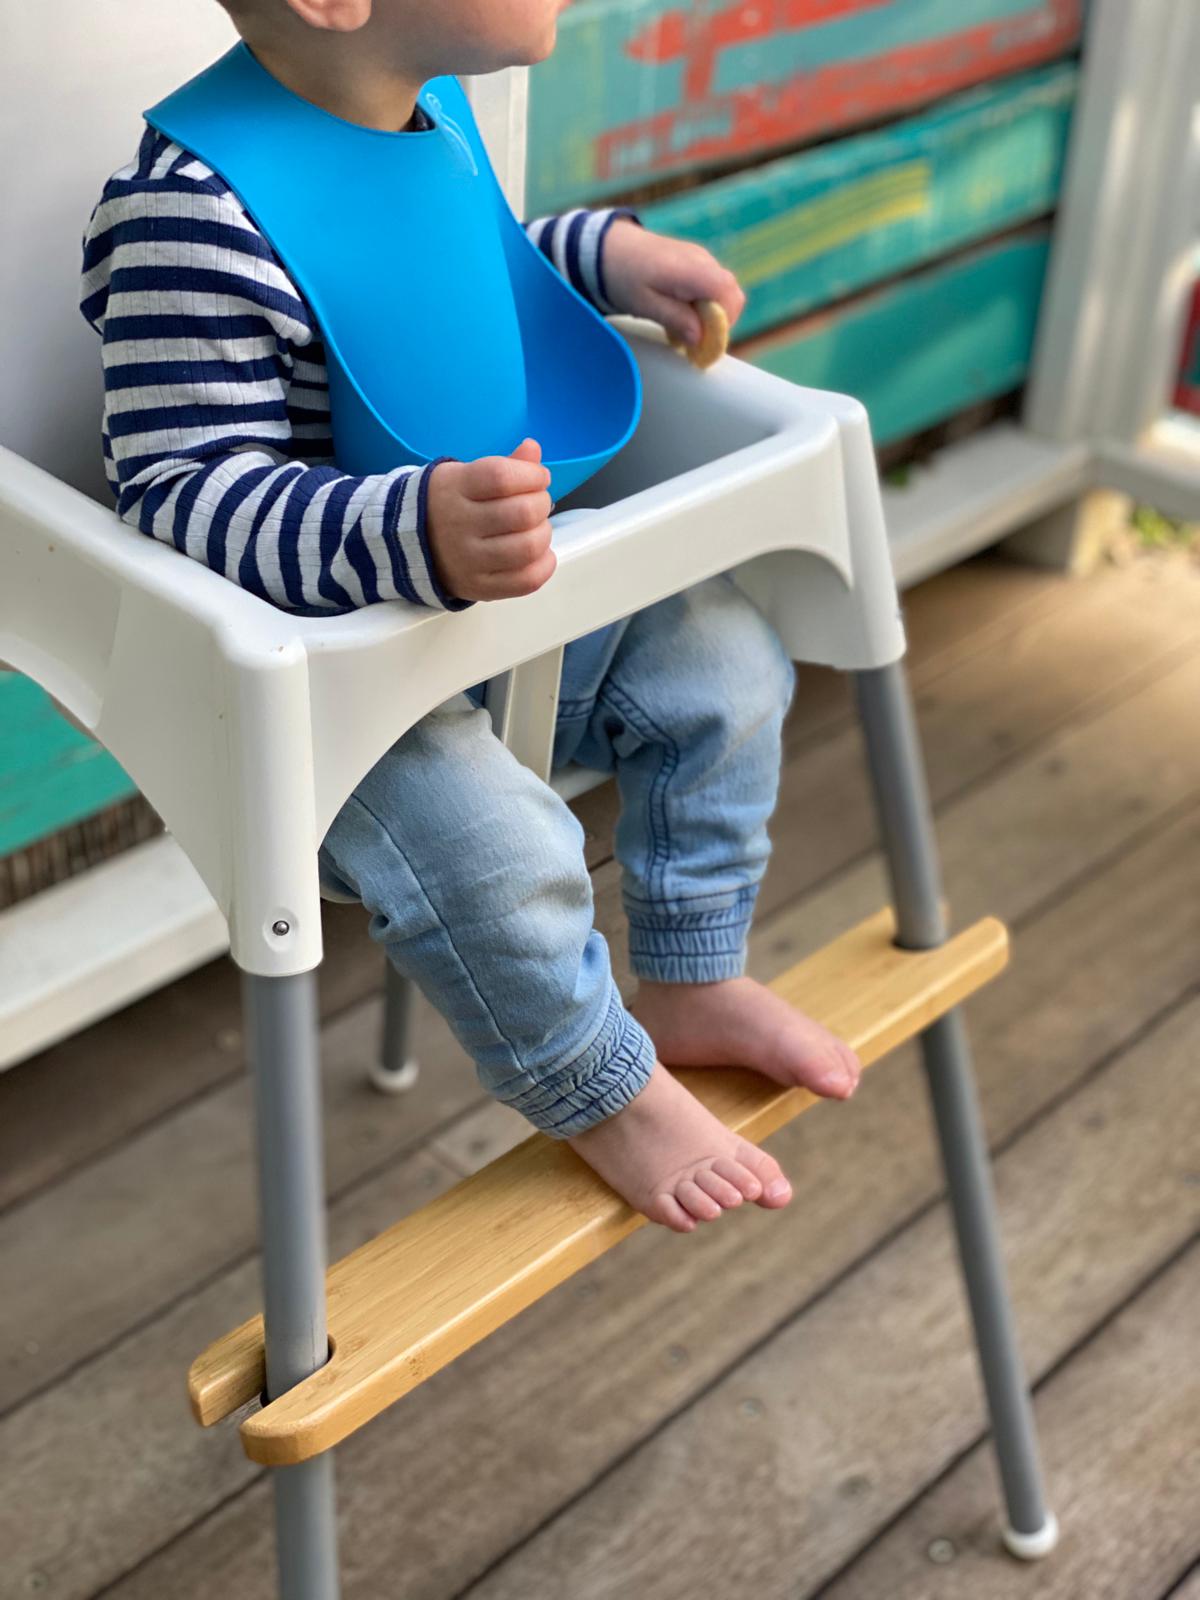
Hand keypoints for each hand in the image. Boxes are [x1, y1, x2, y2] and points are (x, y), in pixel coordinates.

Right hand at [426, 438, 556, 601]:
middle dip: (542, 503)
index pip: (502, 477)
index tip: (539, 477)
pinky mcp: (479, 587)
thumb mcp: (467, 475)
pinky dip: (544, 565)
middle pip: (522, 513)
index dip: (532, 475)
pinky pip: (526, 581)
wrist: (410, 545)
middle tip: (537, 503)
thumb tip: (533, 449)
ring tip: (536, 528)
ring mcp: (468, 560)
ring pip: (527, 547)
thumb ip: (505, 464)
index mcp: (455, 488)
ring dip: (544, 533)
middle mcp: (458, 525)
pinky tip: (540, 553)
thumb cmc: (451, 504)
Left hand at [601, 217, 745, 350]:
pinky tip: (679, 312)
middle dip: (719, 322)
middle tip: (693, 339)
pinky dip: (703, 304)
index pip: (728, 295)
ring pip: (723, 292)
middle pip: (731, 294)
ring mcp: (702, 259)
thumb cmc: (625, 277)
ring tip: (681, 326)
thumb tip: (700, 338)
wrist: (610, 248)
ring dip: (710, 315)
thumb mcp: (645, 305)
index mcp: (691, 270)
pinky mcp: (697, 263)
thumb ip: (676, 319)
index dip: (724, 322)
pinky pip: (711, 287)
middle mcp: (703, 260)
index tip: (704, 341)